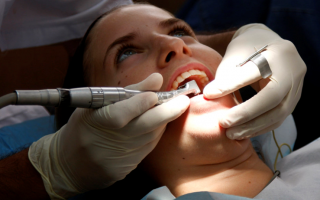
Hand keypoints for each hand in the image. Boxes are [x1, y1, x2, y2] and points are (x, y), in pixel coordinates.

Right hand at [28, 73, 189, 198]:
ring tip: (170, 108)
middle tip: (184, 100)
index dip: (141, 103)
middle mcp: (107, 143)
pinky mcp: (125, 170)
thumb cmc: (83, 128)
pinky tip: (157, 124)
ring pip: (150, 137)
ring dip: (163, 121)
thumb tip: (156, 79)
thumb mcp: (96, 105)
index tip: (156, 92)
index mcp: (95, 123)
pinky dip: (155, 134)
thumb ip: (128, 92)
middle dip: (168, 112)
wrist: (70, 163)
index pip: (121, 115)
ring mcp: (118, 159)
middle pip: (144, 127)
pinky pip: (147, 148)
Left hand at [203, 24, 305, 139]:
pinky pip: (279, 118)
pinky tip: (243, 132)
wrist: (268, 44)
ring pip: (278, 113)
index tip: (209, 94)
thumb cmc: (247, 48)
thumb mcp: (235, 54)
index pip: (254, 71)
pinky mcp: (294, 100)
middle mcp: (294, 70)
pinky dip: (260, 127)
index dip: (231, 84)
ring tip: (231, 134)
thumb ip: (226, 75)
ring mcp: (298, 87)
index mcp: (279, 53)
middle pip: (273, 97)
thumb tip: (210, 97)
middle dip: (246, 114)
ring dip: (253, 127)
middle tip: (224, 123)